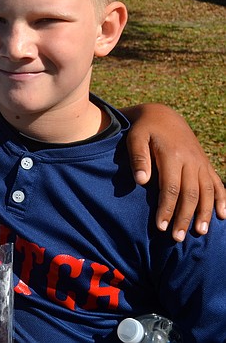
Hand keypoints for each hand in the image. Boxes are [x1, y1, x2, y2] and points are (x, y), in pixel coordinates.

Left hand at [124, 103, 225, 241]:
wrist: (163, 115)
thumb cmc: (144, 129)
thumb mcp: (135, 138)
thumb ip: (138, 158)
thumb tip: (140, 181)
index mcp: (172, 155)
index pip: (171, 189)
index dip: (167, 209)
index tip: (160, 226)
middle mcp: (191, 161)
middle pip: (191, 194)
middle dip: (185, 217)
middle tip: (177, 238)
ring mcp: (200, 163)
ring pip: (207, 192)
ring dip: (204, 213)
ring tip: (199, 233)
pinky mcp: (205, 164)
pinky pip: (217, 183)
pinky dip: (222, 199)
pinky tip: (222, 216)